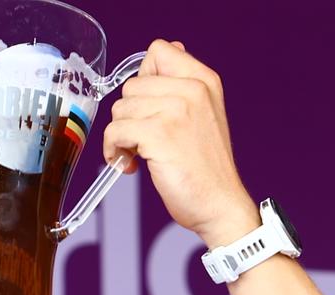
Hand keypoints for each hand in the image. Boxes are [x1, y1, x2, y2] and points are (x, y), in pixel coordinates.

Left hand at [103, 40, 259, 245]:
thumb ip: (184, 83)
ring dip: (121, 136)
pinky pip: (115, 132)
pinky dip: (115, 152)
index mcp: (204, 80)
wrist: (220, 204)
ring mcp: (175, 111)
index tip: (149, 106)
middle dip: (130, 115)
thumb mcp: (205, 113)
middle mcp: (192, 90)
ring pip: (120, 109)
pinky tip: (133, 165)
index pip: (158, 51)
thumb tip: (168, 50)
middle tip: (143, 139)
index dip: (144, 78)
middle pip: (132, 85)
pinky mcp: (158, 134)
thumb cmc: (207, 168)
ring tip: (140, 154)